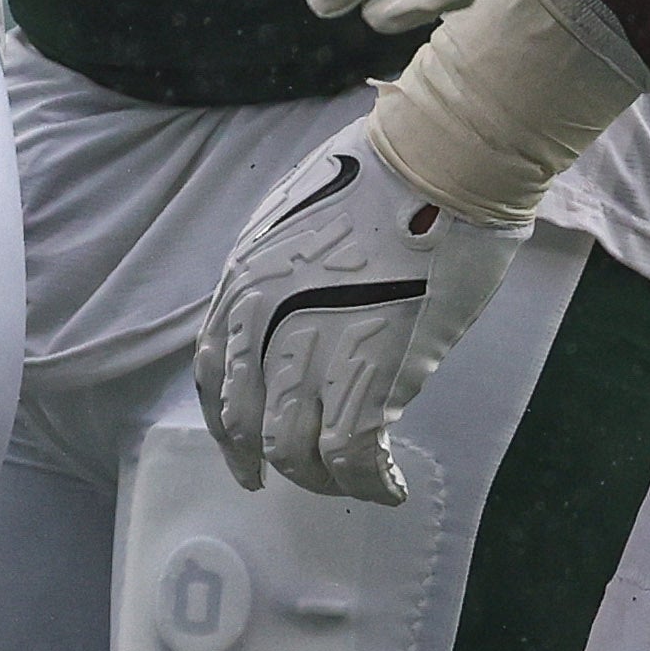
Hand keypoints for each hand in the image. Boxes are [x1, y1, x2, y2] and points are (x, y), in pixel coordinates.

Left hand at [194, 109, 522, 503]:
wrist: (435, 163)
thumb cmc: (383, 172)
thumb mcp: (299, 221)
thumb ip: (290, 278)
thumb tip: (310, 316)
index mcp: (242, 282)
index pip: (214, 373)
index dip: (226, 422)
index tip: (240, 448)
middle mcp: (261, 325)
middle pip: (246, 423)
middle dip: (267, 462)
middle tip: (293, 480)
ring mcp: (310, 353)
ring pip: (296, 452)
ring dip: (323, 480)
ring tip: (353, 484)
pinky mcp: (367, 376)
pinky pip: (354, 458)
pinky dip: (371, 485)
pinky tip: (391, 488)